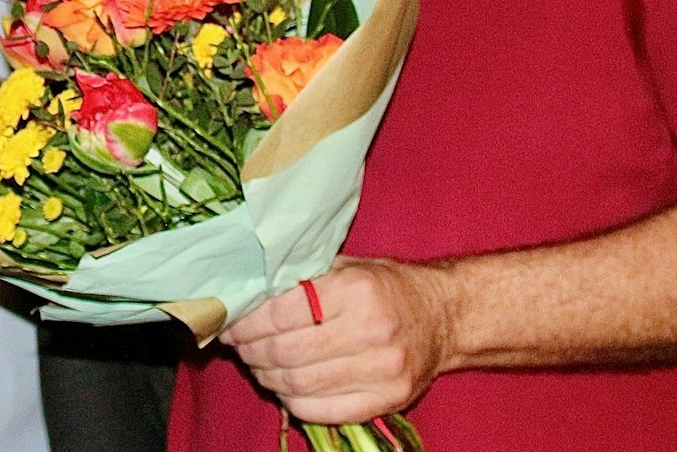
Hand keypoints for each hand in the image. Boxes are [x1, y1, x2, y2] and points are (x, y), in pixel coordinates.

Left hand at [219, 257, 452, 423]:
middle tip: (239, 344)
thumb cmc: (388, 287)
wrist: (444, 317)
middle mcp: (372, 332)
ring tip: (257, 363)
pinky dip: (292, 400)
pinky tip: (284, 384)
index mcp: (358, 290)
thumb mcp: (349, 266)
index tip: (232, 322)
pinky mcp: (386, 401)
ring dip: (267, 376)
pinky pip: (321, 411)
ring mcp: (382, 372)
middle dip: (251, 350)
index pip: (283, 312)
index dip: (248, 322)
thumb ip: (303, 277)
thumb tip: (247, 291)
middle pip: (287, 352)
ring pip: (299, 385)